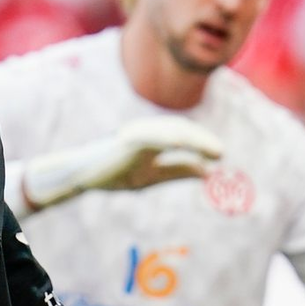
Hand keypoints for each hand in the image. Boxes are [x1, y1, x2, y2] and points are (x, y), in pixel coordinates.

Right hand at [21, 116, 222, 209]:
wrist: (83, 175)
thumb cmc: (114, 174)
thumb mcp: (151, 176)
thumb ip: (177, 172)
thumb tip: (207, 173)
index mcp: (153, 137)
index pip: (182, 134)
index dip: (202, 142)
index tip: (219, 155)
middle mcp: (147, 130)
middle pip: (180, 129)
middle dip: (202, 140)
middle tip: (220, 153)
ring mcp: (137, 133)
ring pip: (171, 132)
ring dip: (194, 139)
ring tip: (212, 151)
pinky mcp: (128, 140)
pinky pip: (153, 138)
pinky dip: (170, 140)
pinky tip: (184, 146)